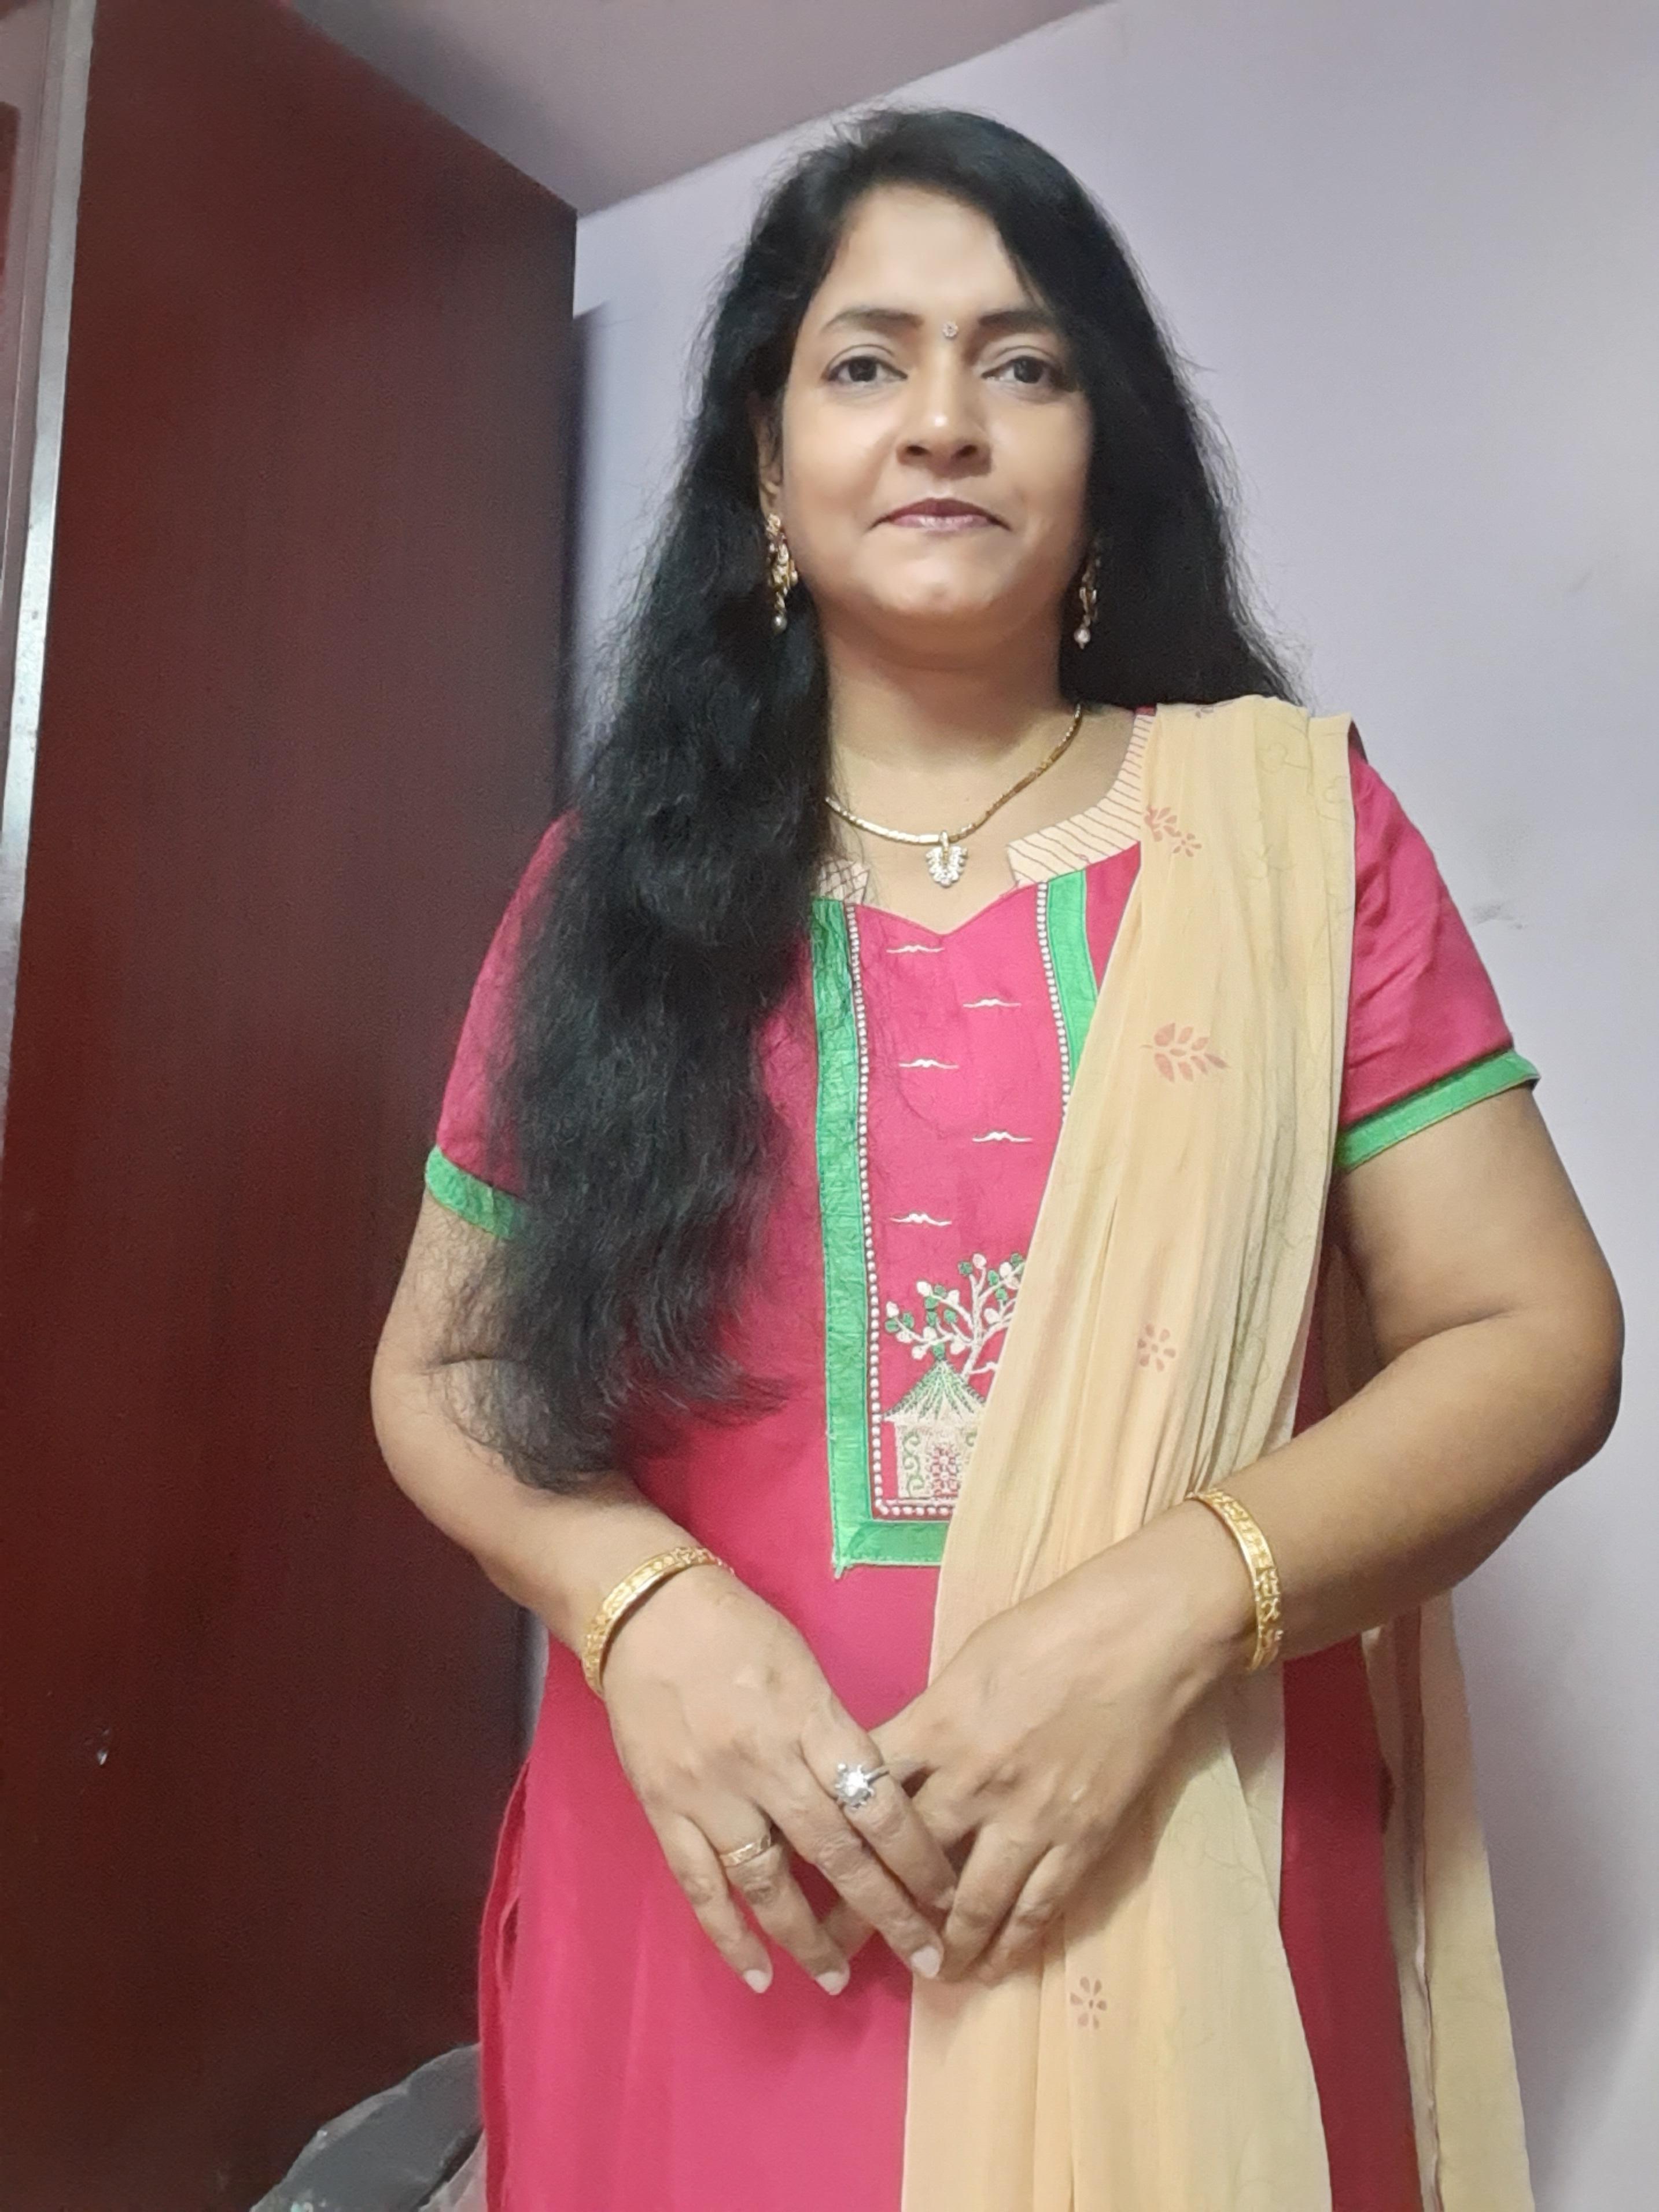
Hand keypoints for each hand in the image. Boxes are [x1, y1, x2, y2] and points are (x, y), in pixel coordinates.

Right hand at [601, 1563, 957, 1994]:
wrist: (644, 1611)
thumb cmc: (738, 1629)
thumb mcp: (805, 1667)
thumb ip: (835, 1734)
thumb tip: (872, 1799)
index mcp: (807, 1719)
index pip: (875, 1800)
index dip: (915, 1854)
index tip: (945, 1892)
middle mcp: (763, 1763)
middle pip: (834, 1851)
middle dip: (885, 1910)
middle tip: (924, 1956)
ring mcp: (709, 1793)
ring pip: (766, 1882)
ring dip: (808, 1938)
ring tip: (839, 1977)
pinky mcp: (663, 1810)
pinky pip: (700, 1886)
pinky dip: (730, 1936)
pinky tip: (759, 1973)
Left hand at [831, 1506, 1249, 1980]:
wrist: (1143, 1635)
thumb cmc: (1053, 1627)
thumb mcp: (970, 1659)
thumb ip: (934, 1716)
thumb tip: (908, 1755)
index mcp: (937, 1726)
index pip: (866, 1795)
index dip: (835, 1838)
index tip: (811, 1870)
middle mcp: (973, 1782)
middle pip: (906, 1862)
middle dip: (872, 1910)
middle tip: (844, 1945)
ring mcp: (1030, 1818)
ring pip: (972, 1904)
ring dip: (944, 1947)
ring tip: (925, 1972)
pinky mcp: (1082, 1839)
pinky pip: (1038, 1908)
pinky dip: (1011, 1945)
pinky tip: (991, 1966)